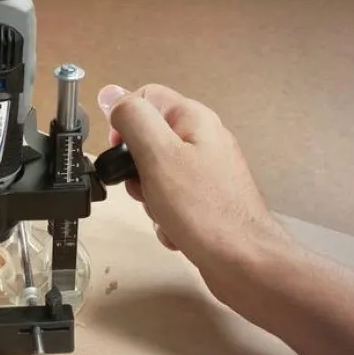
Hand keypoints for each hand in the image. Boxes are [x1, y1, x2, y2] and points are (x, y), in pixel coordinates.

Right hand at [97, 83, 289, 283]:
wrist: (242, 261)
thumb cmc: (202, 208)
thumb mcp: (157, 154)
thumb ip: (133, 119)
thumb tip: (111, 93)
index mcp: (193, 119)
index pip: (145, 98)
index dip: (124, 122)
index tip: (119, 152)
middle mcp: (203, 139)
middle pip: (149, 139)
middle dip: (136, 168)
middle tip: (144, 188)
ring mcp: (207, 171)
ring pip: (156, 173)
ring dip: (150, 197)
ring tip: (162, 212)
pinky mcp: (206, 199)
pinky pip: (171, 199)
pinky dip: (166, 215)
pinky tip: (175, 228)